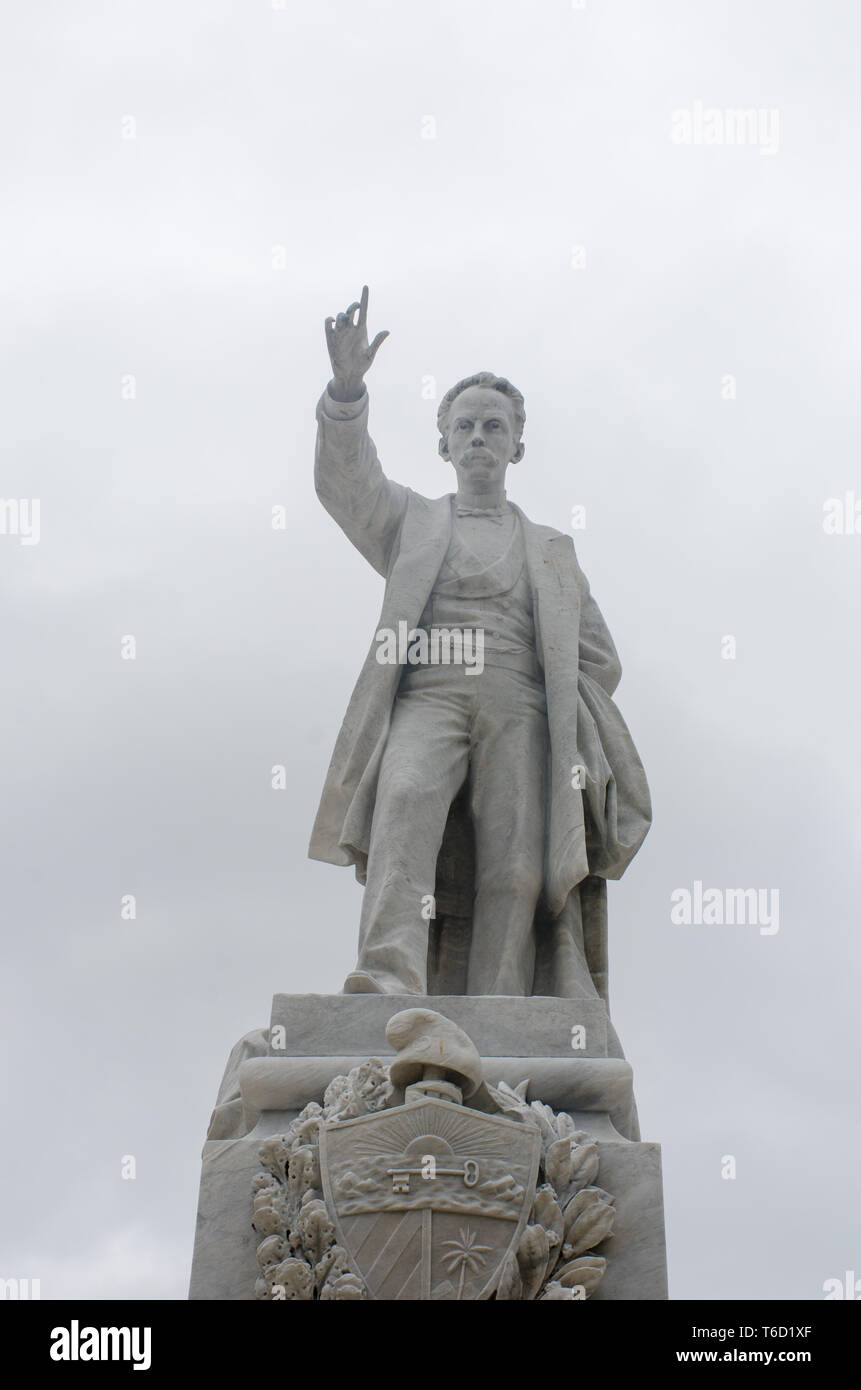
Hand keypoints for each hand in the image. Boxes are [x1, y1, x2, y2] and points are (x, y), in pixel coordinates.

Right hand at [325, 285, 388, 399]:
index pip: (364, 310)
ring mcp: (340, 332)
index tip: (366, 287)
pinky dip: (329, 320)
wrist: (349, 375)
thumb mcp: (371, 354)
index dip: (364, 298)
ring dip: (342, 315)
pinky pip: (328, 324)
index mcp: (362, 330)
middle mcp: (351, 329)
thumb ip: (377, 342)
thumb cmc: (362, 366)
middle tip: (355, 308)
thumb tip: (387, 331)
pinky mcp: (330, 338)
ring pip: (340, 316)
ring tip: (344, 320)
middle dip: (352, 306)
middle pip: (351, 311)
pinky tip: (333, 322)